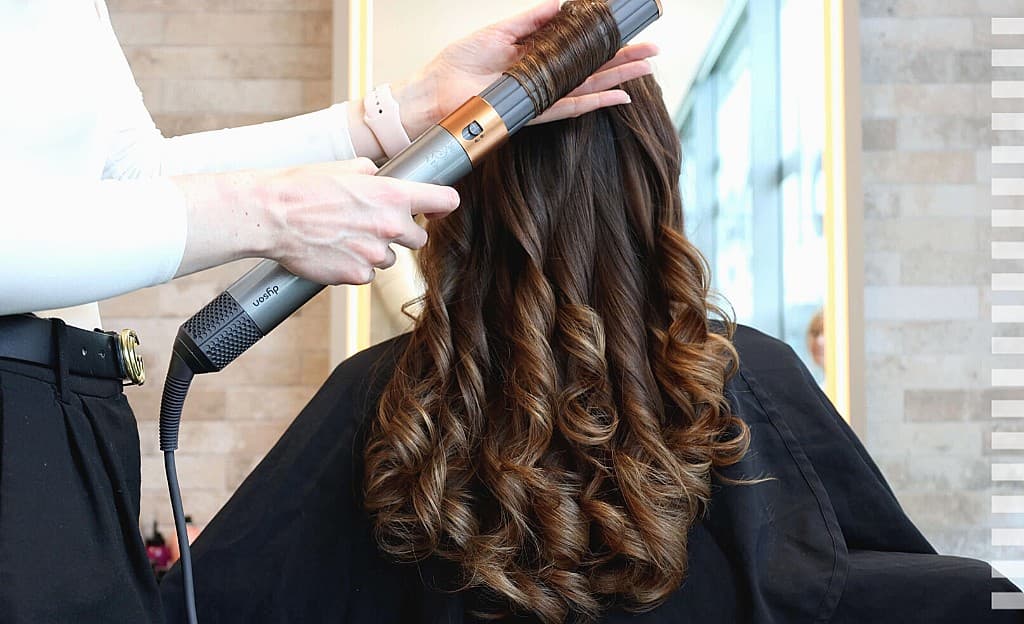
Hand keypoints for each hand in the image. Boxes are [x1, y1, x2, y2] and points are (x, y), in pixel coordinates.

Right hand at [173, 158, 458, 284]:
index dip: (443, 204)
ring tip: (344, 235)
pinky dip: (355, 265)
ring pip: (390, 258)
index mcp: (391, 194)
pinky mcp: (356, 275)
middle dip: (401, 232)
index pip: (444, 200)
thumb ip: (374, 175)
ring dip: (375, 249)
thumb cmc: (302, 187)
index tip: (440, 207)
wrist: (270, 215)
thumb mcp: (345, 167)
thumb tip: (382, 178)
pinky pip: (367, 273)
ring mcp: (374, 254)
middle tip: (374, 223)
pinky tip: (334, 251)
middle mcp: (389, 226)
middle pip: (418, 238)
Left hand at [394, 0, 658, 138]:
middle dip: (623, 59)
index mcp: (535, 57)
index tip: (628, 30)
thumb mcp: (498, 33)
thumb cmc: (458, 64)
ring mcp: (540, 97)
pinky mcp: (533, 113)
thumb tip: (561, 4)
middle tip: (653, 50)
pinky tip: (618, 97)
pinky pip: (570, 108)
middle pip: (591, 68)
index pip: (577, 49)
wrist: (434, 92)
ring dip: (618, 79)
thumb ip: (531, 21)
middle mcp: (542, 79)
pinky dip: (595, 102)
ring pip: (588, 87)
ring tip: (646, 69)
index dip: (604, 41)